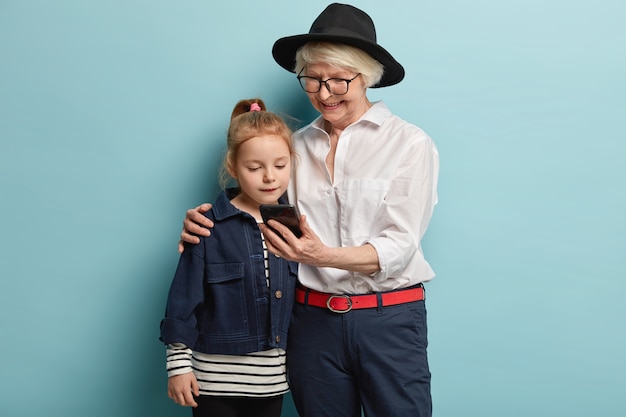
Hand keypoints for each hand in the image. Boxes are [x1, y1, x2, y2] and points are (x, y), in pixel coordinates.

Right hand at [168, 372, 198, 406]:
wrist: (178, 366)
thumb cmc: (186, 372)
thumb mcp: (193, 379)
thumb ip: (195, 387)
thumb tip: (197, 394)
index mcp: (185, 389)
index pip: (189, 400)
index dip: (193, 404)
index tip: (195, 404)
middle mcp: (178, 391)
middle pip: (182, 403)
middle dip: (187, 404)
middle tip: (190, 402)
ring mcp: (173, 390)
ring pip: (176, 401)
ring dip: (181, 402)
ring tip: (184, 399)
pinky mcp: (169, 388)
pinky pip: (170, 397)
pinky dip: (174, 398)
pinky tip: (178, 396)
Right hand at [178, 203, 213, 252]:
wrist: (208, 222)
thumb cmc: (208, 215)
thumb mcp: (209, 209)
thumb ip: (207, 207)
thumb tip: (204, 208)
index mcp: (191, 213)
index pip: (194, 214)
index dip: (202, 219)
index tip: (211, 224)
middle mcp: (186, 221)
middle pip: (189, 225)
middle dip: (199, 230)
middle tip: (208, 233)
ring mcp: (185, 230)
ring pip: (184, 234)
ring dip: (190, 238)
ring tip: (198, 241)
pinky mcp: (185, 238)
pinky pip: (181, 242)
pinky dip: (180, 246)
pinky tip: (181, 251)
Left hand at [261, 215, 379, 273]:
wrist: (320, 258)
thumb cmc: (316, 247)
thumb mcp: (311, 235)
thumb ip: (305, 226)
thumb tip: (301, 217)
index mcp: (298, 246)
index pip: (284, 234)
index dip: (276, 226)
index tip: (270, 220)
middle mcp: (291, 252)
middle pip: (275, 240)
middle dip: (267, 231)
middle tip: (262, 224)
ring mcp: (287, 256)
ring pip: (272, 248)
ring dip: (266, 238)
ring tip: (263, 231)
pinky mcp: (286, 258)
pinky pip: (274, 251)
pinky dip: (269, 244)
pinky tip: (267, 238)